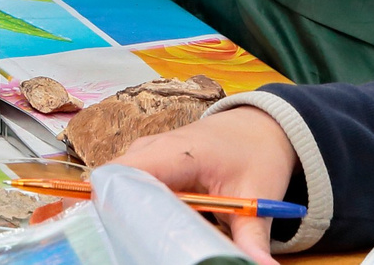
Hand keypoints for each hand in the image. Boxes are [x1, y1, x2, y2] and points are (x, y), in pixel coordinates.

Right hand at [115, 104, 301, 257]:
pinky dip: (134, 205)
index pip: (126, 175)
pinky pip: (128, 184)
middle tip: (136, 246)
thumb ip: (252, 239)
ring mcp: (147, 152)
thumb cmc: (256, 156)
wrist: (259, 127)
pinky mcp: (148, 160)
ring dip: (126, 212)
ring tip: (141, 240)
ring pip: (119, 185)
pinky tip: (147, 227)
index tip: (126, 237)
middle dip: (120, 216)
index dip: (117, 206)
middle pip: (115, 183)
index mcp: (178, 152)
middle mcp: (153, 148)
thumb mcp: (258, 198)